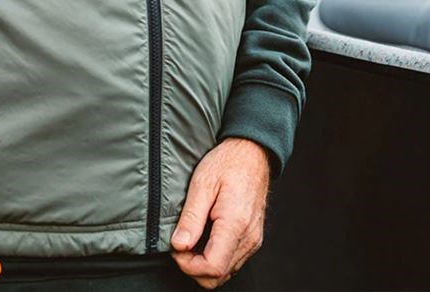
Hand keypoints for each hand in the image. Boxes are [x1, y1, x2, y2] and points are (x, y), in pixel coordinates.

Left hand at [170, 137, 270, 288]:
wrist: (252, 153)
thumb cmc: (228, 163)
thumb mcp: (202, 183)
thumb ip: (191, 217)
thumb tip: (179, 245)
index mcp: (235, 224)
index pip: (213, 267)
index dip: (189, 265)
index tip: (176, 249)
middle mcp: (248, 238)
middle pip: (219, 276)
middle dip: (194, 267)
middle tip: (180, 244)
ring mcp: (253, 240)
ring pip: (226, 272)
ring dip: (204, 263)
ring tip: (191, 237)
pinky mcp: (253, 238)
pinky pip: (233, 260)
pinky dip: (215, 256)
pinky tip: (204, 237)